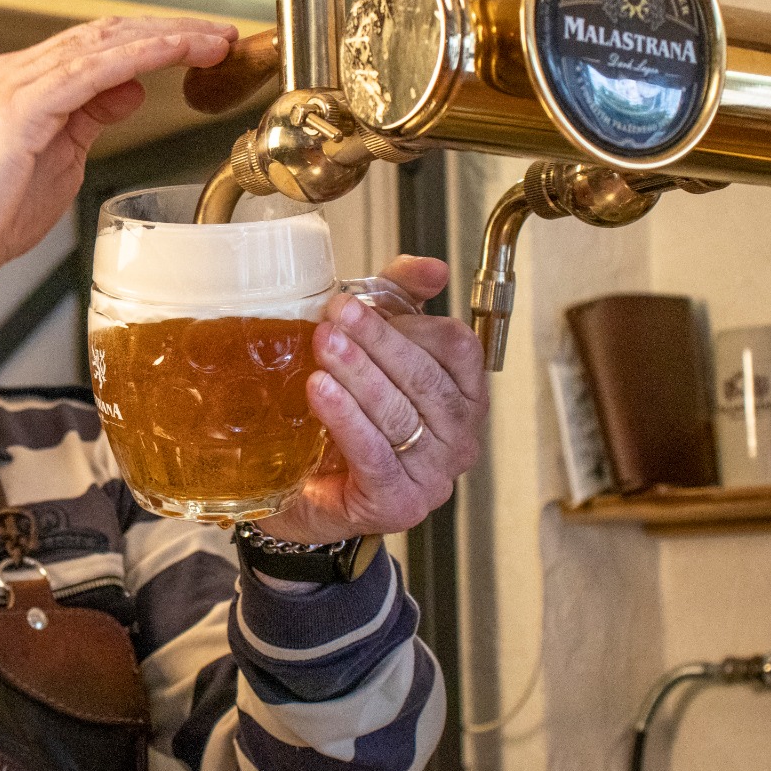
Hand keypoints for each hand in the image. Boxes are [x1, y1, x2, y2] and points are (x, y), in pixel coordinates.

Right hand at [0, 16, 237, 338]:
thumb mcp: (60, 159)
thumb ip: (91, 120)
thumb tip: (130, 90)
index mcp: (29, 84)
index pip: (102, 45)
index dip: (157, 40)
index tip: (205, 46)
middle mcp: (20, 73)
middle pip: (109, 33)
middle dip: (171, 30)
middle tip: (223, 35)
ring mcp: (17, 86)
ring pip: (105, 42)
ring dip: (166, 37)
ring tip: (213, 40)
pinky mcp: (20, 109)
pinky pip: (89, 70)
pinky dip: (138, 56)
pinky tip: (173, 53)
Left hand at [257, 255, 488, 543]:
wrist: (306, 493)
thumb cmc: (345, 420)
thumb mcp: (373, 351)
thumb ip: (399, 302)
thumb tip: (431, 268)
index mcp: (464, 396)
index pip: (457, 349)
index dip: (411, 323)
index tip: (357, 301)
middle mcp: (459, 437)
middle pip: (425, 379)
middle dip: (377, 342)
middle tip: (336, 315)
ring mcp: (433, 475)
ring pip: (399, 414)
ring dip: (359, 374)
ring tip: (325, 345)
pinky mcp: (398, 502)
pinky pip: (374, 454)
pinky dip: (347, 420)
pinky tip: (322, 392)